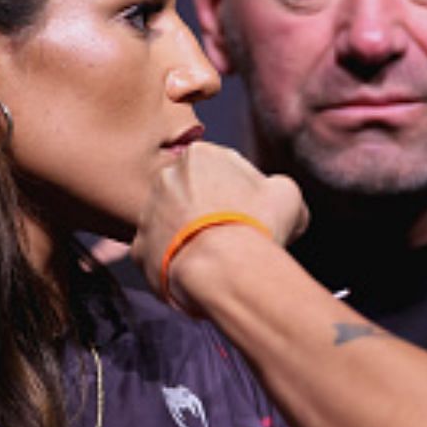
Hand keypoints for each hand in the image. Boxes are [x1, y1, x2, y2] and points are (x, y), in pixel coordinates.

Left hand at [135, 142, 308, 310]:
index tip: (248, 215)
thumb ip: (275, 187)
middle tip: (231, 237)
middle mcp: (165, 177)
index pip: (219, 170)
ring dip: (189, 237)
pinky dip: (175, 263)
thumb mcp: (286, 195)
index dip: (238, 194)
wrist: (223, 268)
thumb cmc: (256, 225)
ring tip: (215, 258)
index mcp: (200, 155)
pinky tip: (197, 272)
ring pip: (173, 224)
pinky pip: (159, 254)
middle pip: (191, 195)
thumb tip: (273, 196)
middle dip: (207, 213)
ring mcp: (147, 213)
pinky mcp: (139, 248)